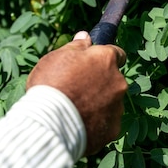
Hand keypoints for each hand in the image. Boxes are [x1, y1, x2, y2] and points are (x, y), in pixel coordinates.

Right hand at [26, 31, 127, 155]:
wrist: (49, 123)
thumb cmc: (50, 85)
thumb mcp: (56, 57)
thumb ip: (76, 46)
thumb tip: (86, 36)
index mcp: (106, 59)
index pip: (117, 53)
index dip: (104, 59)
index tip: (93, 64)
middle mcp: (118, 82)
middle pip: (114, 80)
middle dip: (101, 83)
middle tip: (78, 89)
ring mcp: (118, 108)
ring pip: (111, 102)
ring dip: (99, 104)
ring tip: (75, 110)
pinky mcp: (113, 130)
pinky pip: (107, 124)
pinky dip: (97, 123)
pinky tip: (78, 124)